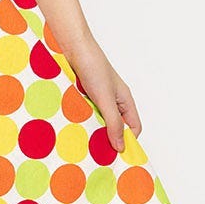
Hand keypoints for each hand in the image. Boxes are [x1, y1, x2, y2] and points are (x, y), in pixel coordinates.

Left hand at [65, 37, 141, 152]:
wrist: (71, 46)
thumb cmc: (93, 67)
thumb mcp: (105, 98)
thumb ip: (114, 122)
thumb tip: (121, 147)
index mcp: (124, 100)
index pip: (133, 128)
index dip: (128, 141)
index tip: (117, 157)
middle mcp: (112, 100)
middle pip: (115, 126)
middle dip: (108, 139)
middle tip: (98, 154)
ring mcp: (96, 98)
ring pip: (98, 121)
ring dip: (92, 130)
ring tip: (83, 142)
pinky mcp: (81, 96)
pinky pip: (84, 113)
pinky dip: (80, 121)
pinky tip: (73, 128)